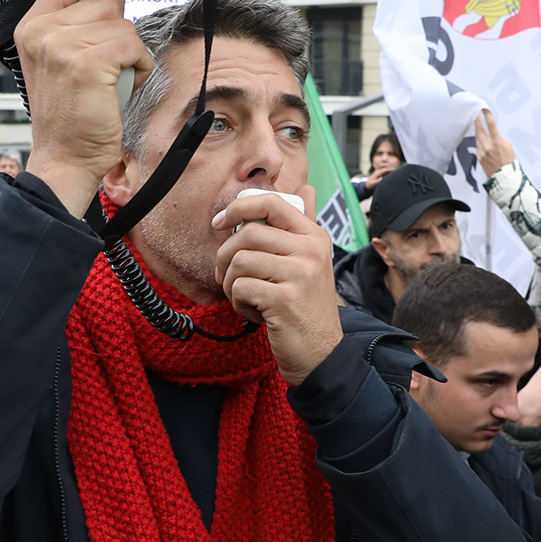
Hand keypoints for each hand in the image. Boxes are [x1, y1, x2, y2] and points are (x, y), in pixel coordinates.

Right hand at [18, 0, 150, 215]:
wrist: (64, 156)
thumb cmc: (69, 112)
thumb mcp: (66, 57)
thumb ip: (84, 20)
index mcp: (32, 26)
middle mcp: (42, 31)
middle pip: (105, 3)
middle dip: (118, 31)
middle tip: (107, 66)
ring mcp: (62, 45)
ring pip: (123, 25)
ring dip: (129, 53)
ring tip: (110, 80)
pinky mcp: (87, 63)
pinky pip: (133, 47)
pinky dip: (139, 67)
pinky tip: (122, 85)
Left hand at [211, 185, 342, 385]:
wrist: (321, 353)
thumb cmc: (307, 307)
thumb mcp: (312, 262)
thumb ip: (303, 227)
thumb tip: (305, 188)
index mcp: (314, 236)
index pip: (271, 203)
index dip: (238, 207)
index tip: (219, 223)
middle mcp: (311, 250)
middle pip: (248, 233)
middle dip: (225, 256)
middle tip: (226, 276)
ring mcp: (300, 274)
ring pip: (240, 260)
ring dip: (231, 283)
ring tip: (245, 297)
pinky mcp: (285, 299)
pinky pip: (241, 287)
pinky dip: (238, 303)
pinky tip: (253, 312)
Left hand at [474, 107, 516, 177]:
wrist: (505, 177)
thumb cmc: (509, 162)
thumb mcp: (508, 146)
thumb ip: (499, 138)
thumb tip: (493, 134)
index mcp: (497, 142)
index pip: (491, 124)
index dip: (487, 115)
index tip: (484, 110)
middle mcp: (488, 146)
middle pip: (480, 130)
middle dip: (477, 122)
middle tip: (475, 115)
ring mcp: (482, 152)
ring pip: (477, 138)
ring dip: (478, 132)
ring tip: (478, 127)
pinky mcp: (479, 157)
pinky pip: (478, 146)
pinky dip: (479, 142)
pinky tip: (481, 141)